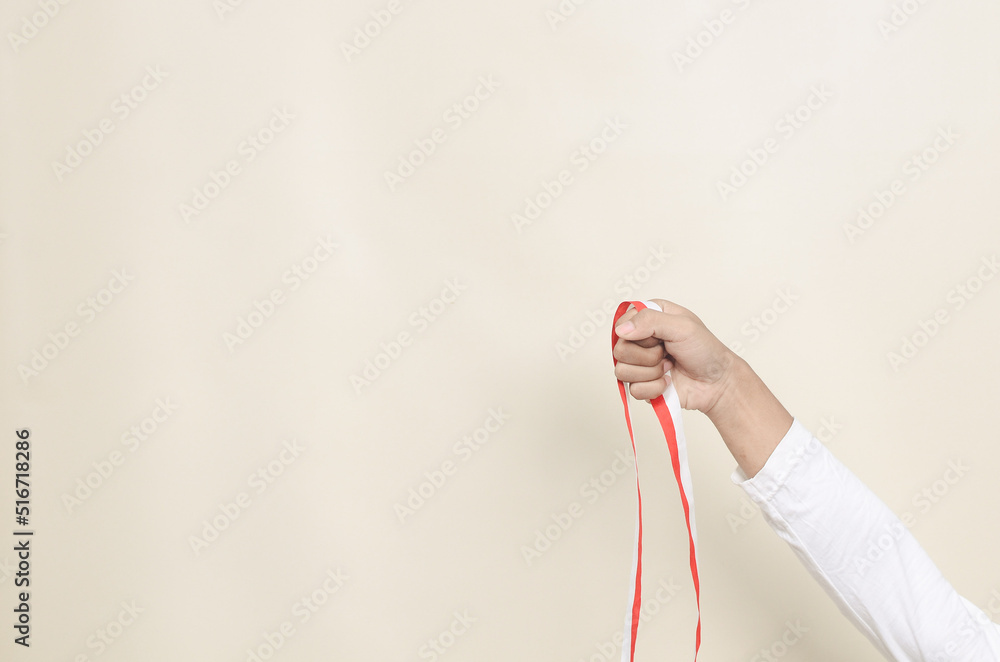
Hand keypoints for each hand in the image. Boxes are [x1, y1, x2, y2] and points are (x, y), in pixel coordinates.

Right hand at [613, 299, 737, 414]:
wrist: (717, 383)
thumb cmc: (706, 350)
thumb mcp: (682, 326)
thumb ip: (650, 321)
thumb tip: (621, 330)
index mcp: (648, 318)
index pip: (621, 324)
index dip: (638, 333)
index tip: (659, 335)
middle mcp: (640, 340)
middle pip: (619, 350)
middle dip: (648, 355)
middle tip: (667, 353)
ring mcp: (639, 364)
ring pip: (622, 372)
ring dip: (651, 373)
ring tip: (669, 367)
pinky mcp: (642, 385)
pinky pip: (633, 390)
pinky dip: (654, 388)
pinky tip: (668, 381)